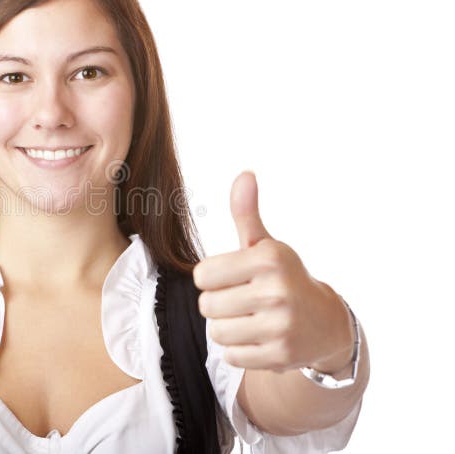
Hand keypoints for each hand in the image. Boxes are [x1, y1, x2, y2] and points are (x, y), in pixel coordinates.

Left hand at [193, 171, 353, 372]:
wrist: (327, 323)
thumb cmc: (284, 278)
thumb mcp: (267, 245)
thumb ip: (246, 214)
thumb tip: (244, 174)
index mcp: (267, 259)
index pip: (202, 276)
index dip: (213, 279)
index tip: (233, 278)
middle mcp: (275, 291)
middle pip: (207, 306)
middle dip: (219, 305)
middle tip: (243, 301)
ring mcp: (280, 326)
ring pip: (217, 333)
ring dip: (228, 329)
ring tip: (250, 320)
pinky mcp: (280, 355)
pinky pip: (231, 355)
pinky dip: (239, 350)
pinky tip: (259, 339)